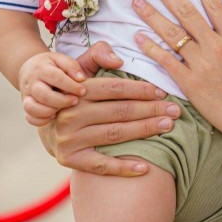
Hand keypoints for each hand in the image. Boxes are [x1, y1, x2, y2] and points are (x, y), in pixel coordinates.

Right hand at [19, 51, 87, 126]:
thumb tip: (81, 78)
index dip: (70, 86)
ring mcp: (26, 96)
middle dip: (61, 101)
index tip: (83, 91)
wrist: (29, 69)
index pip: (55, 77)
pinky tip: (53, 116)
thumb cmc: (50, 65)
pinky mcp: (25, 106)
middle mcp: (32, 83)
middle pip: (43, 95)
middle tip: (75, 101)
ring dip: (49, 112)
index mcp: (41, 69)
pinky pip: (29, 118)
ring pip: (32, 108)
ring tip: (62, 110)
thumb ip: (71, 66)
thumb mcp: (60, 59)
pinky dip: (41, 120)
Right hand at [37, 41, 181, 175]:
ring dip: (144, 131)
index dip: (140, 89)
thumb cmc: (75, 94)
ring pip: (114, 135)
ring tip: (167, 126)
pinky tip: (145, 168)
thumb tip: (119, 60)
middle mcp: (71, 115)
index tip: (162, 92)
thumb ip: (98, 54)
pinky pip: (101, 166)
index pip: (114, 88)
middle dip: (150, 110)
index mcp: (77, 91)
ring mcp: (69, 139)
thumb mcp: (80, 69)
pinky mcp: (70, 160)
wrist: (47, 125)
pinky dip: (123, 168)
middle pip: (119, 111)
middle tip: (174, 110)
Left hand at [132, 0, 221, 144]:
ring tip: (138, 1)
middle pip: (187, 12)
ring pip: (172, 34)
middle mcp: (216, 46)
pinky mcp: (190, 83)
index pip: (215, 5)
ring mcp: (201, 64)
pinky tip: (138, 37)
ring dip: (152, 15)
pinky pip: (167, 61)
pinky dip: (151, 48)